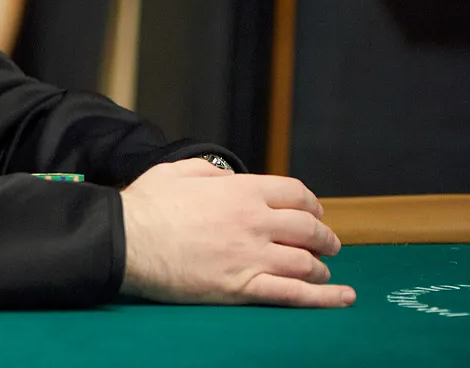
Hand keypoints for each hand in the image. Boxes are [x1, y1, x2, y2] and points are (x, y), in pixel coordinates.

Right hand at [119, 158, 355, 307]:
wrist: (127, 240)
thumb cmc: (146, 205)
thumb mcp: (178, 171)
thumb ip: (211, 171)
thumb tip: (229, 178)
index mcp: (240, 191)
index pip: (295, 195)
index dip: (311, 205)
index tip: (315, 213)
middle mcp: (254, 222)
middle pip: (308, 230)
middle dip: (324, 237)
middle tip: (329, 244)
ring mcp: (251, 257)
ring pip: (305, 264)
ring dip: (321, 268)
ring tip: (324, 273)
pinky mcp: (242, 287)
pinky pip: (293, 295)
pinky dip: (323, 298)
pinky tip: (342, 298)